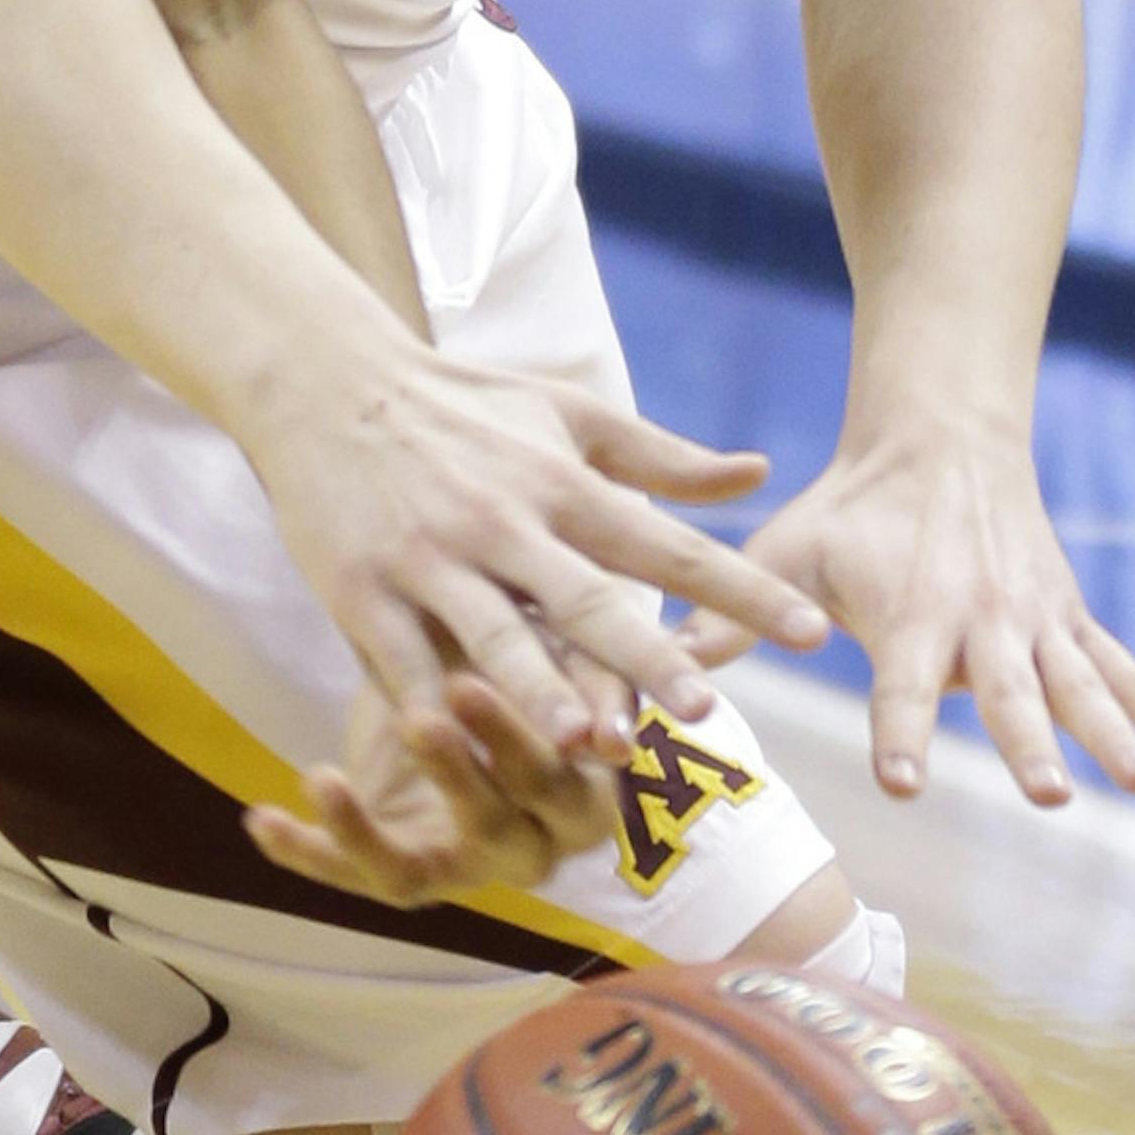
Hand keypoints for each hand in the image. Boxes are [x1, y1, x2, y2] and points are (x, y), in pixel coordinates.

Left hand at [247, 678, 618, 907]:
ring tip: (322, 778)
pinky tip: (260, 817)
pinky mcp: (406, 872)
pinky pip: (351, 876)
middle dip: (462, 772)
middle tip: (424, 714)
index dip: (527, 741)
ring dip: (365, 830)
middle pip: (500, 823)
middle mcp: (532, 844)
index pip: (566, 779)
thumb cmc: (519, 656)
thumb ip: (579, 654)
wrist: (459, 674)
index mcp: (584, 792)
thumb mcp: (547, 645)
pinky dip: (304, 849)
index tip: (484, 685)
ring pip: (416, 871)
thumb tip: (628, 655)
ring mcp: (462, 867)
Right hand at [255, 354, 827, 758]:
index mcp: (560, 482)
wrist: (325, 383)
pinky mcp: (363, 593)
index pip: (666, 542)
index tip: (809, 633)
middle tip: (705, 711)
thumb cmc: (461, 403)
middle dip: (647, 657)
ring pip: (495, 639)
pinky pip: (405, 663)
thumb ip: (662, 455)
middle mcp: (503, 523)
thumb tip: (758, 472)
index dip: (739, 589)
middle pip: (587, 600)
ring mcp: (430, 562)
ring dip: (542, 695)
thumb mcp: (566, 411)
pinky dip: (435, 709)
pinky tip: (463, 751)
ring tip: (586, 745)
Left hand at [677, 412, 1134, 806]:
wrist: (941, 435)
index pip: (901, 686)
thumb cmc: (850, 507)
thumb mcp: (783, 549)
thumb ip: (729, 616)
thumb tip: (660, 674)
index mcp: (910, 612)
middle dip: (1029, 742)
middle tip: (1051, 794)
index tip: (902, 781)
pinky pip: (1120, 667)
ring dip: (1112, 731)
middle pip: (1006, 693)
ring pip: (1078, 684)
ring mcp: (1033, 620)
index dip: (899, 731)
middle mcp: (980, 620)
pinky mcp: (1067, 618)